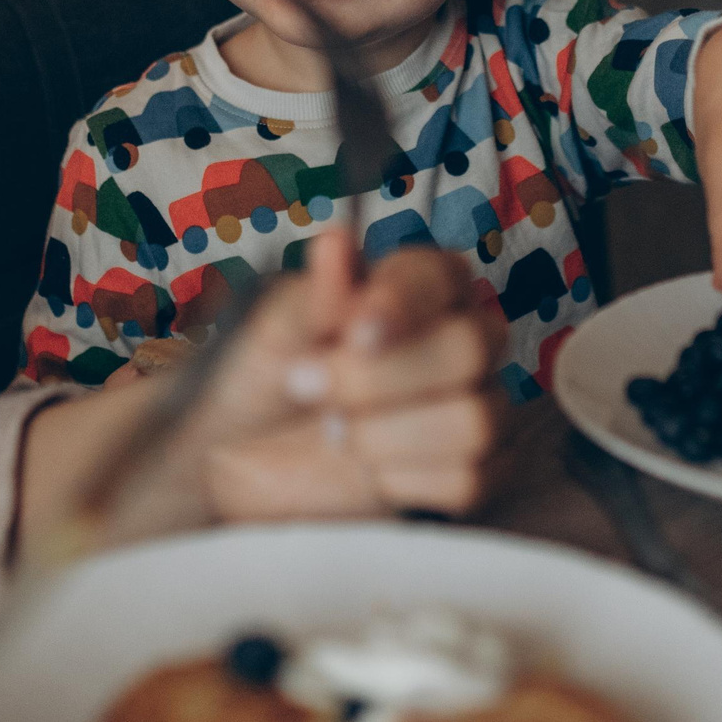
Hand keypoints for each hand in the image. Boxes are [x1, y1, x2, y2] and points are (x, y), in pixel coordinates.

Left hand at [196, 233, 509, 519]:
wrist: (245, 461)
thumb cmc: (265, 378)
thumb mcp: (274, 334)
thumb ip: (315, 298)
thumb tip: (337, 242)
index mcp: (422, 283)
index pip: (443, 277)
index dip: (402, 304)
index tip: (353, 334)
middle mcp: (463, 336)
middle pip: (472, 348)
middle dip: (383, 379)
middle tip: (309, 388)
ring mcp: (476, 404)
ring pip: (476, 421)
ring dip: (389, 435)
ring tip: (336, 435)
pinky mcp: (472, 470)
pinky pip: (470, 478)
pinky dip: (406, 479)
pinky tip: (369, 471)